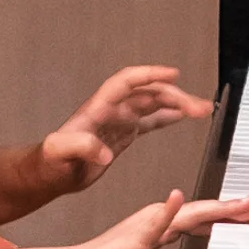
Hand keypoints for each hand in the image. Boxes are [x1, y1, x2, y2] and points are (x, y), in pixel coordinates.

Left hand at [37, 66, 211, 195]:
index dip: (150, 75)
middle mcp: (110, 111)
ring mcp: (117, 121)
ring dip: (177, 105)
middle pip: (148, 94)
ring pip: (152, 105)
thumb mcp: (58, 152)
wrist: (47, 173)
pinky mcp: (120, 135)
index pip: (128, 82)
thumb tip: (103, 152)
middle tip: (199, 107)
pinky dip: (166, 117)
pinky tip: (180, 117)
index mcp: (98, 109)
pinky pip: (148, 121)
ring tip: (201, 109)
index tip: (173, 75)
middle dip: (175, 96)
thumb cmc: (48, 162)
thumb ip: (79, 148)